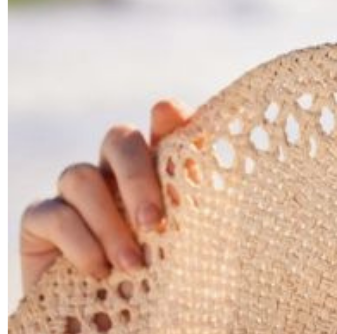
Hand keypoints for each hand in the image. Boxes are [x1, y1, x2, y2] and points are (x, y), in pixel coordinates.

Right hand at [19, 99, 191, 295]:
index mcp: (159, 173)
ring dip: (108, 222)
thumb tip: (203, 157)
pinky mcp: (40, 222)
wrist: (120, 327)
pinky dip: (80, 242)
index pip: (163, 128)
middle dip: (137, 175)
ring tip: (132, 264)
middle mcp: (115, 176)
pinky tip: (99, 271)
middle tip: (154, 222)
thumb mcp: (191, 245)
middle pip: (118, 140)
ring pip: (80, 175)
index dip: (167, 117)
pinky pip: (53, 213)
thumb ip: (197, 201)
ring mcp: (76, 196)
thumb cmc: (166, 285)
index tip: (170, 116)